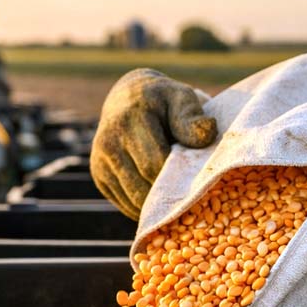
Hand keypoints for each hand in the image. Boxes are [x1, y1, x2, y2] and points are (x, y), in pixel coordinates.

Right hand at [90, 69, 217, 218]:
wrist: (127, 99)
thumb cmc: (163, 102)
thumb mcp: (181, 99)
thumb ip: (192, 117)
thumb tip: (208, 131)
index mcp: (130, 119)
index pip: (154, 164)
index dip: (177, 180)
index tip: (198, 184)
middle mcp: (108, 141)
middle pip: (143, 186)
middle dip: (169, 196)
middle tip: (192, 200)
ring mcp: (100, 160)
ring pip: (134, 200)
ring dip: (158, 205)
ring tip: (177, 198)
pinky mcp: (98, 176)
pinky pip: (125, 204)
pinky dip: (145, 207)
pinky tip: (161, 198)